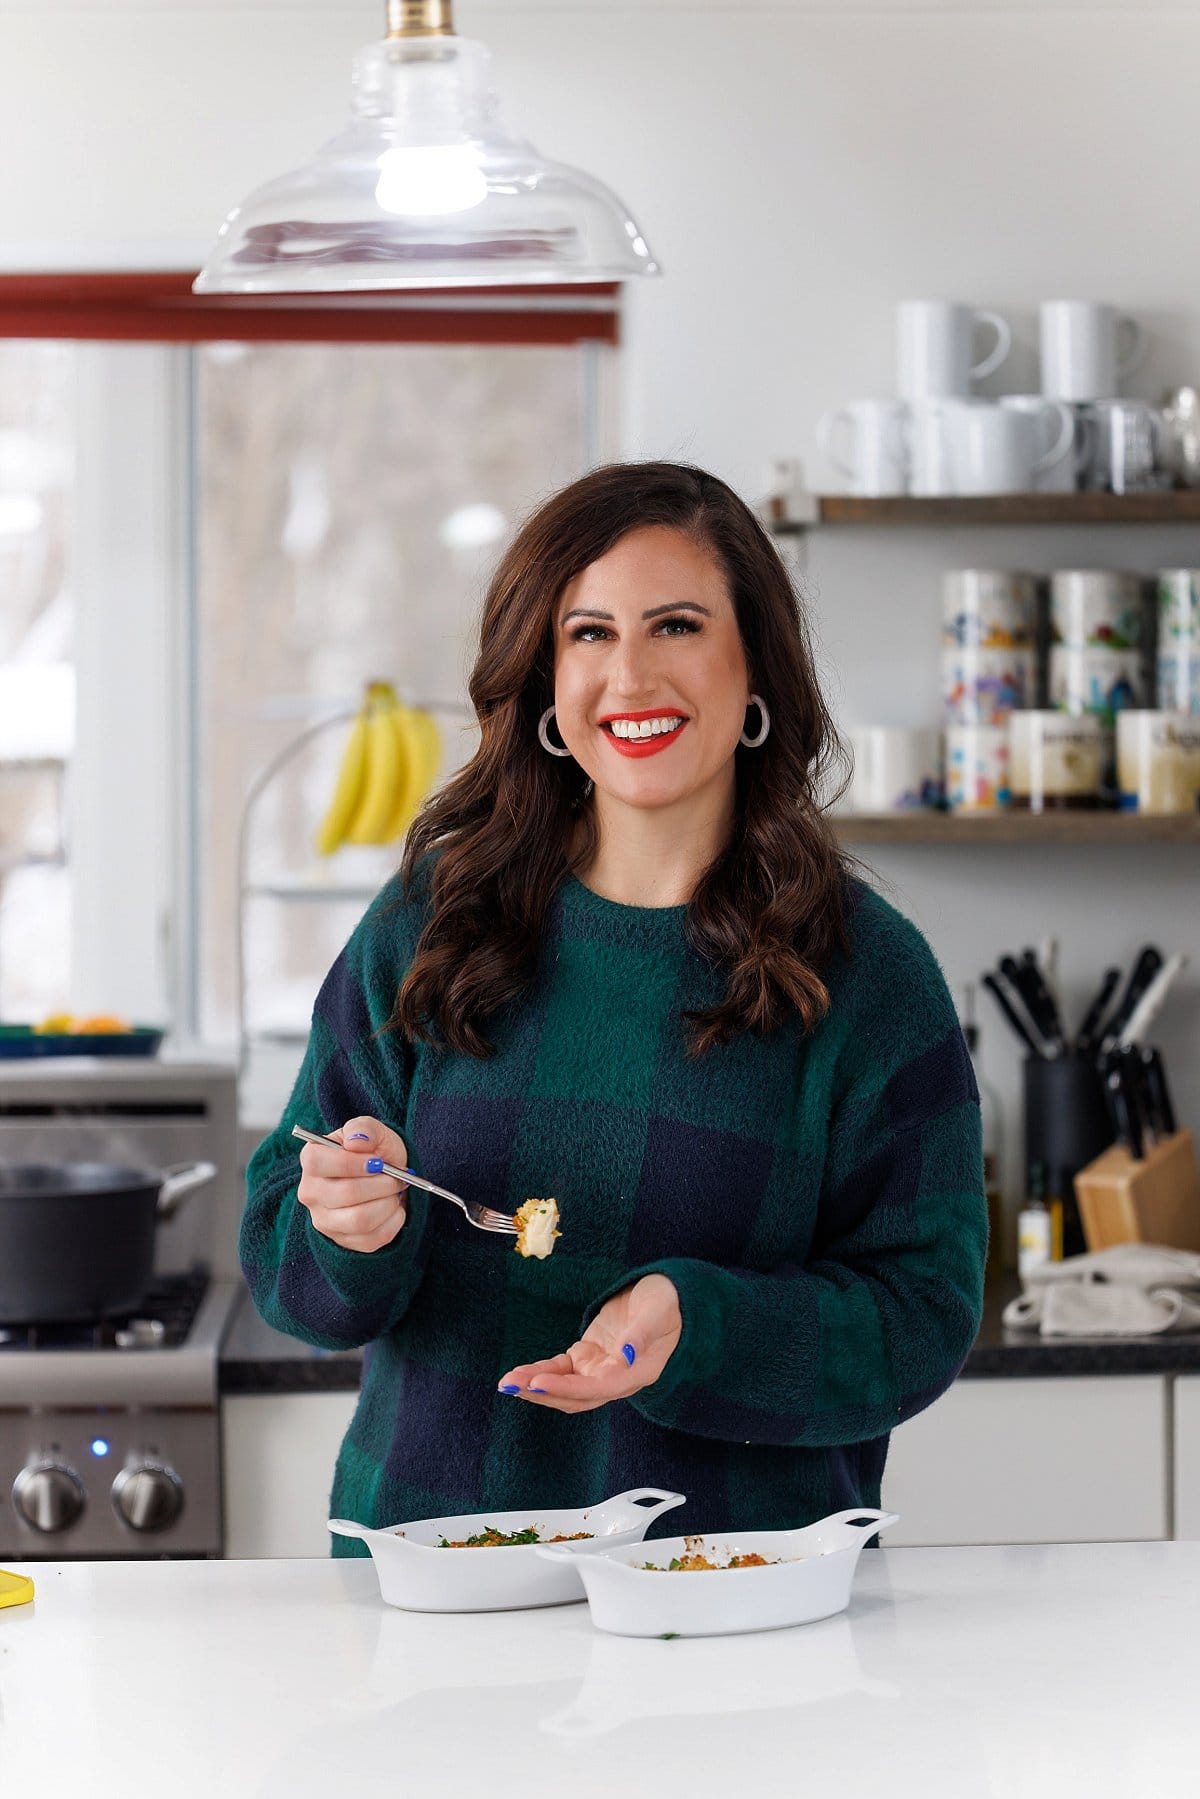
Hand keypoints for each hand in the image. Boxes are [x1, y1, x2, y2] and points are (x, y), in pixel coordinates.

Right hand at [296, 1115, 408, 1252]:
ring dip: (388, 1204)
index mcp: (312, 1159)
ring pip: (360, 1220)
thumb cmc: (374, 1152)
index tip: (378, 1162)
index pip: (318, 1163)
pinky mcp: (343, 1241)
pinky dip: (393, 1221)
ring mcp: (324, 1220)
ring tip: (394, 1192)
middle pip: (346, 1194)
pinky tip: (394, 1208)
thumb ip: (364, 1129)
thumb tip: (356, 1141)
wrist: (385, 1178)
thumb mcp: (373, 1131)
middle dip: (381, 1184)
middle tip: (397, 1177)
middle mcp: (311, 1192)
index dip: (352, 1163)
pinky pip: (373, 1238)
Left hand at [497, 1274, 681, 1413]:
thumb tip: (626, 1353)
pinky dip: (540, 1372)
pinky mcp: (588, 1358)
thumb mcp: (659, 1311)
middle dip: (543, 1392)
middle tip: (512, 1385)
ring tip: (507, 1382)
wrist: (667, 1297)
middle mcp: (617, 1379)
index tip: (539, 1382)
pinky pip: (561, 1370)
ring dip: (536, 1387)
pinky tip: (519, 1373)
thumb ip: (643, 1333)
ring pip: (565, 1388)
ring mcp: (600, 1370)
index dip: (568, 1389)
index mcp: (638, 1372)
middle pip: (577, 1396)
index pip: (600, 1388)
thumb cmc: (667, 1303)